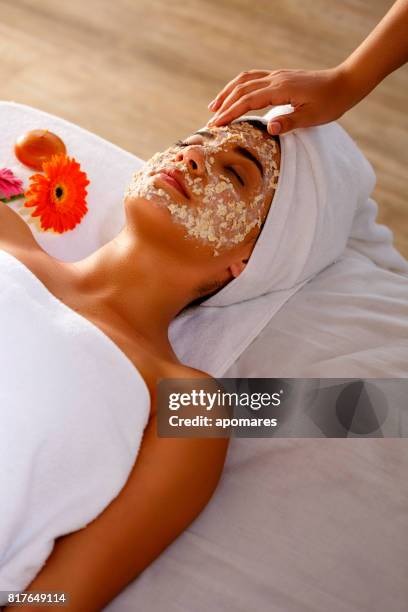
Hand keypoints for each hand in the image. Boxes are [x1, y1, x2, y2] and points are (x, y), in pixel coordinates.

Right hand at [207, 66, 354, 134]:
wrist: (344, 83)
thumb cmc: (331, 103)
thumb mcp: (312, 117)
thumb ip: (289, 122)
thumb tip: (269, 127)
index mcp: (281, 89)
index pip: (248, 100)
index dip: (230, 113)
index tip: (216, 125)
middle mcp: (275, 79)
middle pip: (241, 89)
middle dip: (223, 105)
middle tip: (210, 123)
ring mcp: (277, 75)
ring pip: (244, 80)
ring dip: (227, 93)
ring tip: (213, 107)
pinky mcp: (280, 77)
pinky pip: (253, 78)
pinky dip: (238, 86)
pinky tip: (234, 95)